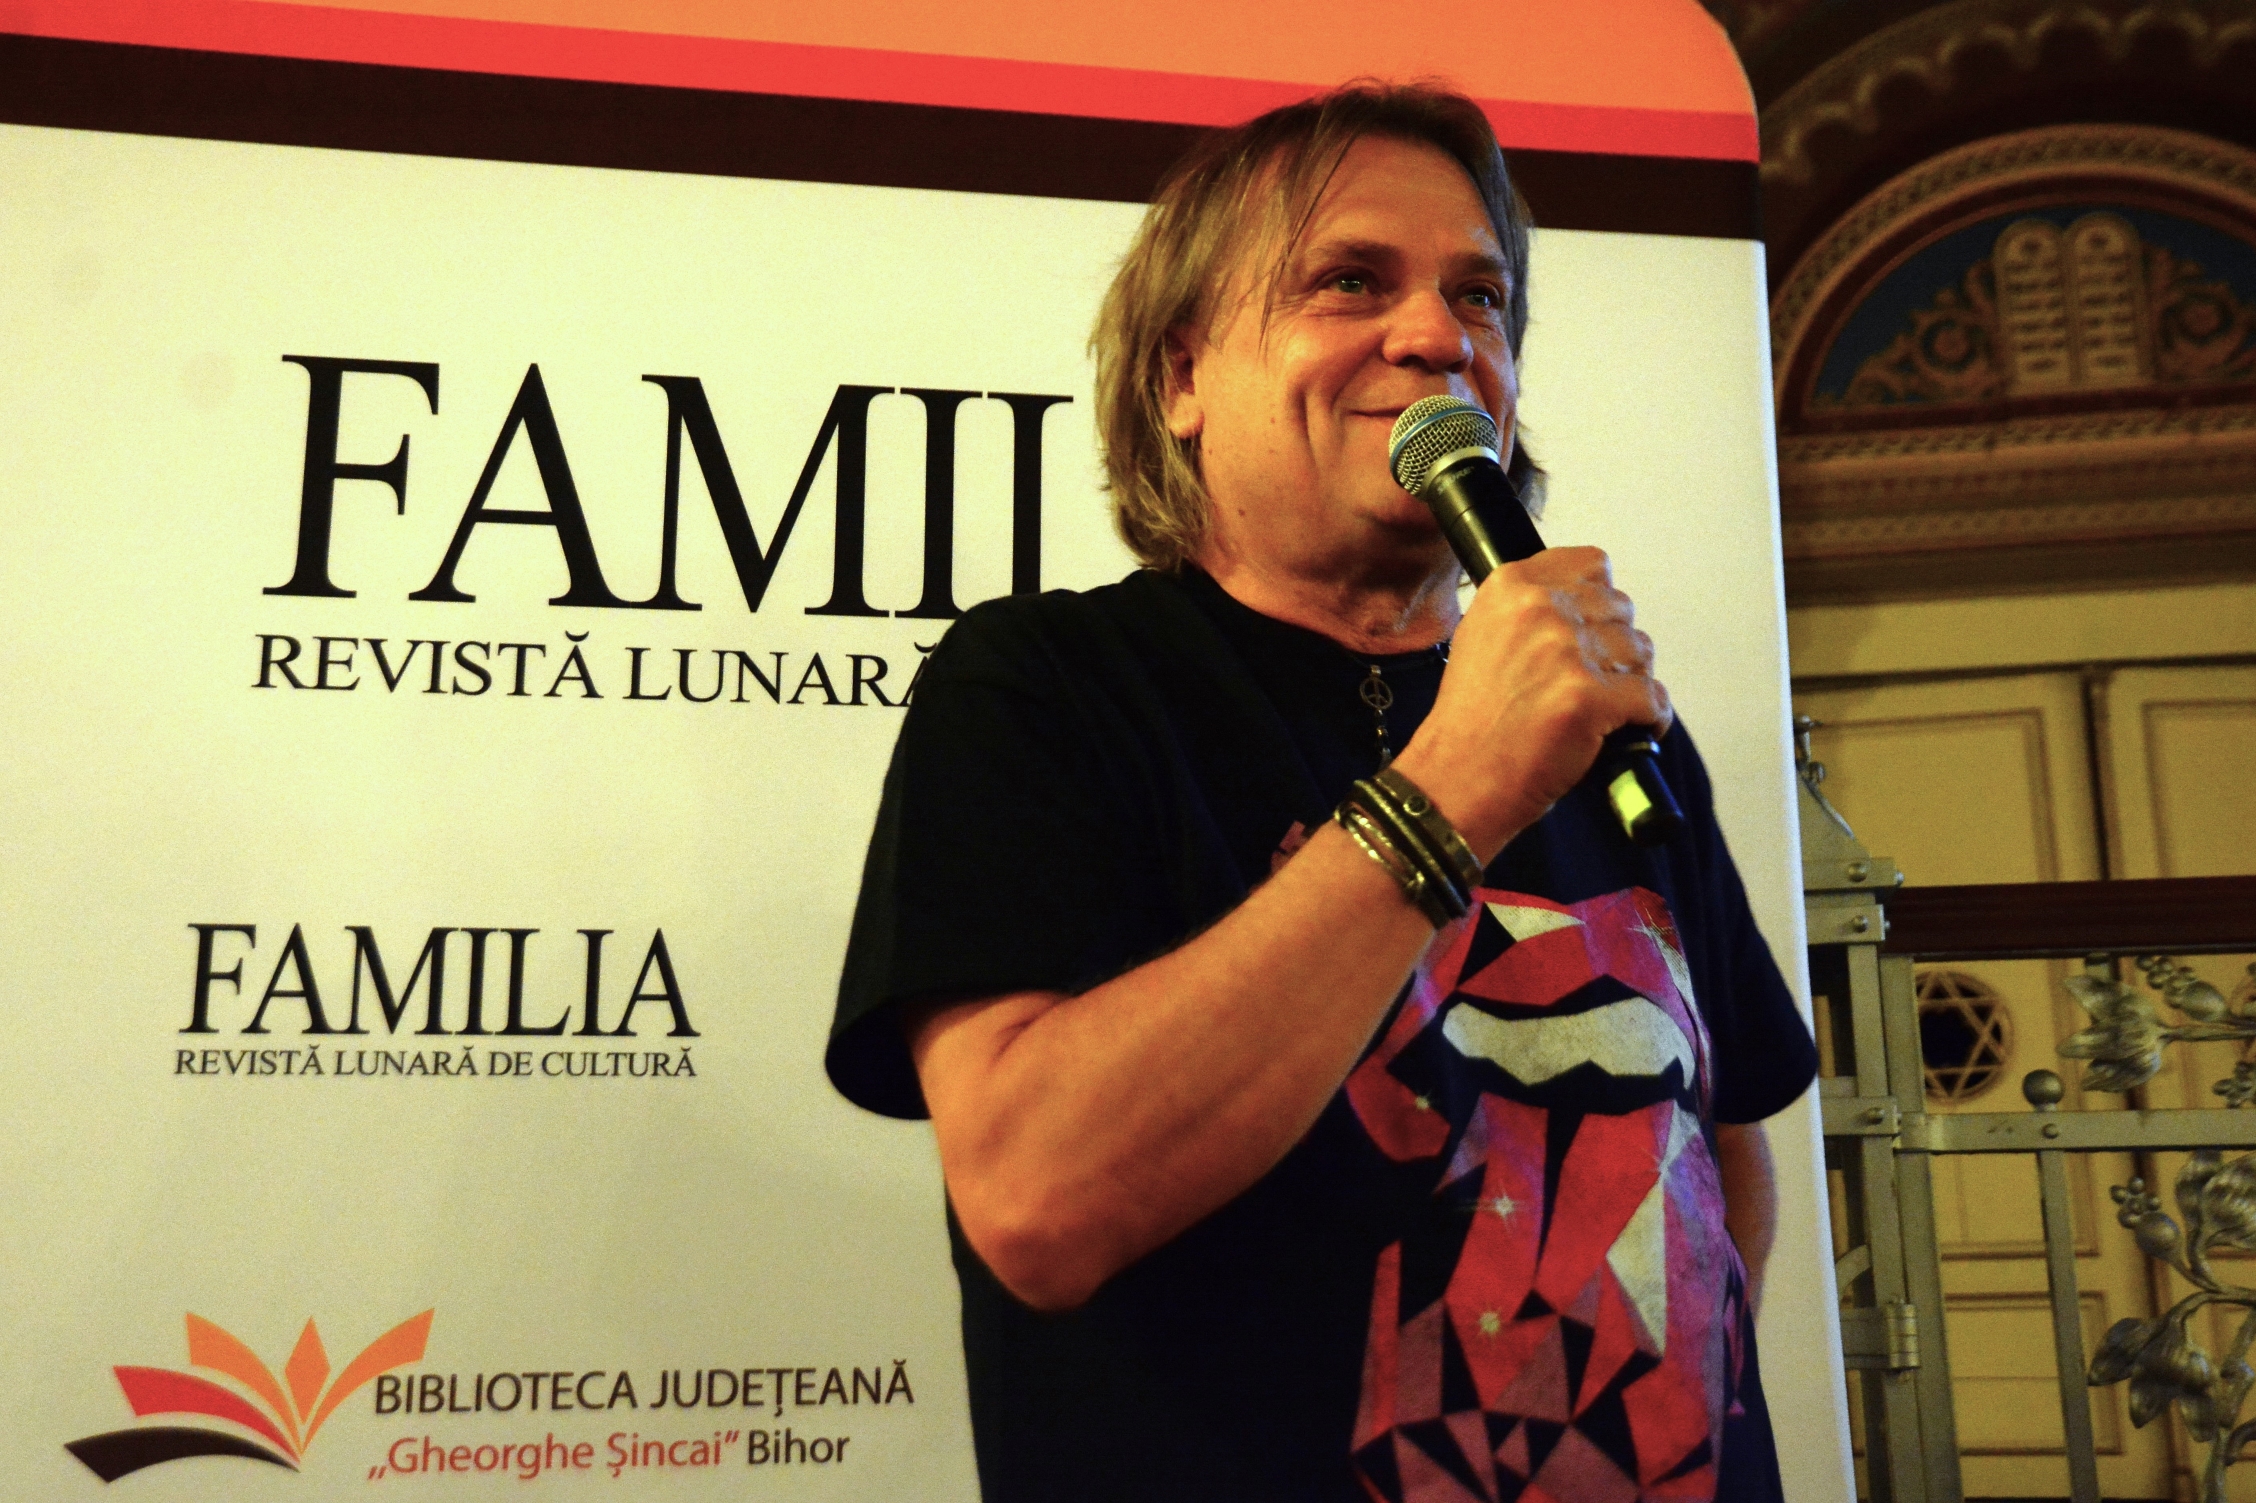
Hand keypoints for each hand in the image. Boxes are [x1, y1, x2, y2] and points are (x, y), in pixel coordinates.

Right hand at [1389, 547, 1670, 859]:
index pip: (1592, 565)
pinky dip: (1649, 719)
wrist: (1455, 779)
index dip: (1598, 602)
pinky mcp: (1590, 697)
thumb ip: (1530, 609)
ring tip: (1603, 711)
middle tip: (1592, 681)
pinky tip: (1626, 732)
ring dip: (1631, 683)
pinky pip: (1653, 698)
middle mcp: (1540, 610)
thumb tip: (1584, 605)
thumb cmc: (1469, 721)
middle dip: (1614, 645)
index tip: (1590, 630)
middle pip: (1621, 609)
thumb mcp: (1481, 636)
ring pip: (1641, 652)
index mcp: (1511, 587)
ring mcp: (1567, 652)